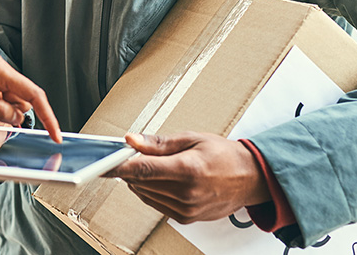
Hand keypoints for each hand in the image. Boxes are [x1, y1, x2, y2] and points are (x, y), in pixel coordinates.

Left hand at [106, 132, 270, 223]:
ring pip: (144, 194)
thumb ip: (158, 143)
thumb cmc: (224, 155)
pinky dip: (150, 190)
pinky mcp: (186, 218)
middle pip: (140, 182)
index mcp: (188, 170)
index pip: (142, 169)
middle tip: (130, 153)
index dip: (119, 165)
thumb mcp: (192, 138)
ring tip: (152, 164)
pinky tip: (159, 178)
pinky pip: (155, 203)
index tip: (105, 161)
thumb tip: (132, 140)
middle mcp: (186, 193)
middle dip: (130, 167)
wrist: (251, 179)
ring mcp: (186, 209)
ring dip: (139, 179)